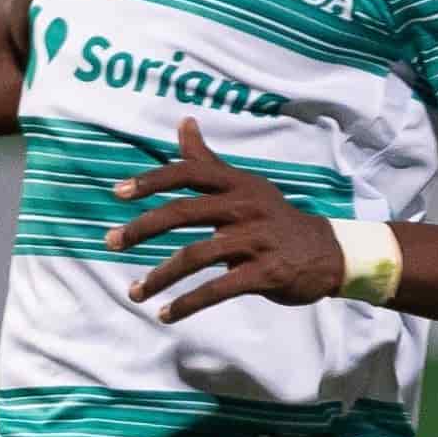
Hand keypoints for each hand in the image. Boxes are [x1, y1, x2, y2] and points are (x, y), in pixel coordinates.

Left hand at [110, 117, 348, 322]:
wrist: (327, 252)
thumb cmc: (273, 217)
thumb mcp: (244, 185)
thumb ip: (207, 161)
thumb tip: (184, 122)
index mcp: (237, 184)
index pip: (190, 172)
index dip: (153, 180)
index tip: (118, 193)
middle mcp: (245, 207)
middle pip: (184, 212)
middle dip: (141, 228)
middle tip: (110, 242)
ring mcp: (256, 240)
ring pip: (196, 256)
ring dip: (159, 277)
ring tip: (134, 293)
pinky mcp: (265, 273)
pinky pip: (218, 289)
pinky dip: (188, 304)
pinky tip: (166, 314)